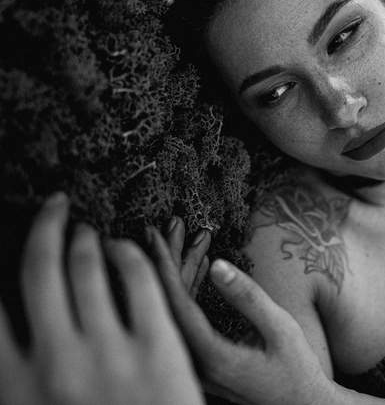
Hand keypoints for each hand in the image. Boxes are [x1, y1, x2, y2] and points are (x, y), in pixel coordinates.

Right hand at [0, 192, 204, 404]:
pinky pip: (139, 277)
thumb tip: (11, 324)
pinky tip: (124, 246)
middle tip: (55, 208)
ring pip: (88, 266)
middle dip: (45, 228)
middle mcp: (57, 364)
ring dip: (85, 237)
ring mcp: (110, 353)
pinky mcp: (160, 345)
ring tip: (86, 230)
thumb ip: (20, 372)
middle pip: (40, 269)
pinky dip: (128, 252)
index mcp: (19, 389)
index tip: (3, 238)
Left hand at [148, 224, 335, 404]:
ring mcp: (198, 360)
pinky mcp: (206, 357)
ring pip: (179, 307)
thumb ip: (247, 296)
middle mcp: (196, 361)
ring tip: (186, 237)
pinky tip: (201, 264)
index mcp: (210, 355)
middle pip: (170, 302)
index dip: (162, 264)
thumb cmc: (297, 369)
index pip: (174, 302)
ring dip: (183, 269)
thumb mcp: (279, 327)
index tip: (153, 234)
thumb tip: (216, 263)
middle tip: (166, 226)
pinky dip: (194, 286)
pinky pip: (191, 316)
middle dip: (169, 259)